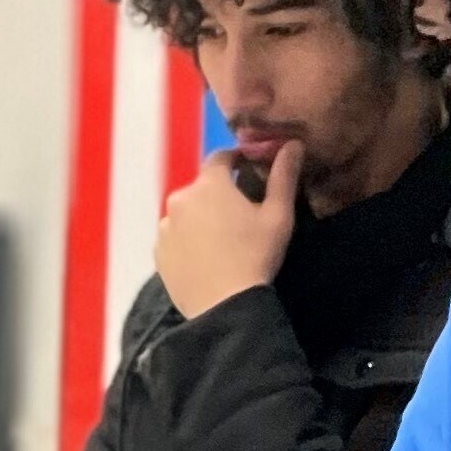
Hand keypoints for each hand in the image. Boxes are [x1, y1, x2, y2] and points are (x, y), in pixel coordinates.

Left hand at [155, 142, 304, 320]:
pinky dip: (187, 239)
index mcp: (209, 184)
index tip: (250, 170)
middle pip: (202, 187)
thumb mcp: (278, 215)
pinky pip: (174, 237)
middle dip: (220, 193)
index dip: (237, 160)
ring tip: (222, 239)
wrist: (224, 307)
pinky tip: (206, 257)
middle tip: (241, 213)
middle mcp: (179, 199)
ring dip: (201, 217)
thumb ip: (283, 176)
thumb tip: (292, 144)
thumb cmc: (255, 256)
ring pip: (186, 212)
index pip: (220, 157)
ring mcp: (165, 227)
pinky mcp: (158, 253)